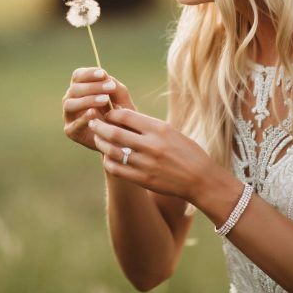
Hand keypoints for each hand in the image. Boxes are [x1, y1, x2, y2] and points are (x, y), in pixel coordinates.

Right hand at [62, 67, 136, 152]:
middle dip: (93, 86)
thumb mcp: (121, 99)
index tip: (103, 74)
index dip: (88, 73)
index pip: (78, 76)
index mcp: (81, 89)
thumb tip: (105, 77)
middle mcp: (71, 100)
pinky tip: (94, 113)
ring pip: (69, 103)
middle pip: (74, 88)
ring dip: (87, 99)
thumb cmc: (120, 115)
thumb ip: (115, 87)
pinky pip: (74, 124)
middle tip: (110, 87)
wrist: (122, 139)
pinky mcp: (71, 131)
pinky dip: (83, 118)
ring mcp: (69, 116)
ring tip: (104, 100)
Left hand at [88, 108, 216, 201]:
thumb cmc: (186, 151)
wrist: (200, 179)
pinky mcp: (143, 179)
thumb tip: (121, 113)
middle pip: (114, 133)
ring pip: (112, 151)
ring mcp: (146, 164)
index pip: (125, 116)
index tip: (107, 113)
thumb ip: (146, 124)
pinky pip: (117, 169)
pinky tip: (106, 157)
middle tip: (93, 122)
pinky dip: (108, 161)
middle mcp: (151, 145)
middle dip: (99, 126)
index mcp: (159, 129)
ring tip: (97, 138)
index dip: (111, 113)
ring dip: (101, 143)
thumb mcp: (169, 131)